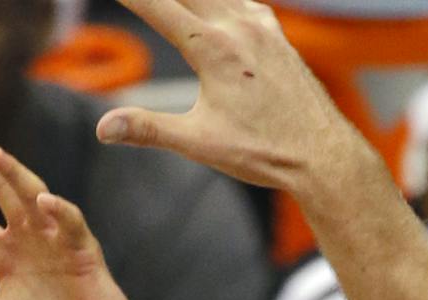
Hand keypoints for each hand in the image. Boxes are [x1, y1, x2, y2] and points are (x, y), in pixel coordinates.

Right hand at [94, 0, 374, 198]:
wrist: (324, 155)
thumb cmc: (265, 152)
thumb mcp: (200, 143)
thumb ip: (149, 129)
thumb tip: (103, 129)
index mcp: (213, 48)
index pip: (155, 5)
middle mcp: (237, 25)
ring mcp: (261, 25)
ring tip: (173, 3)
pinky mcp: (277, 33)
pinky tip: (216, 5)